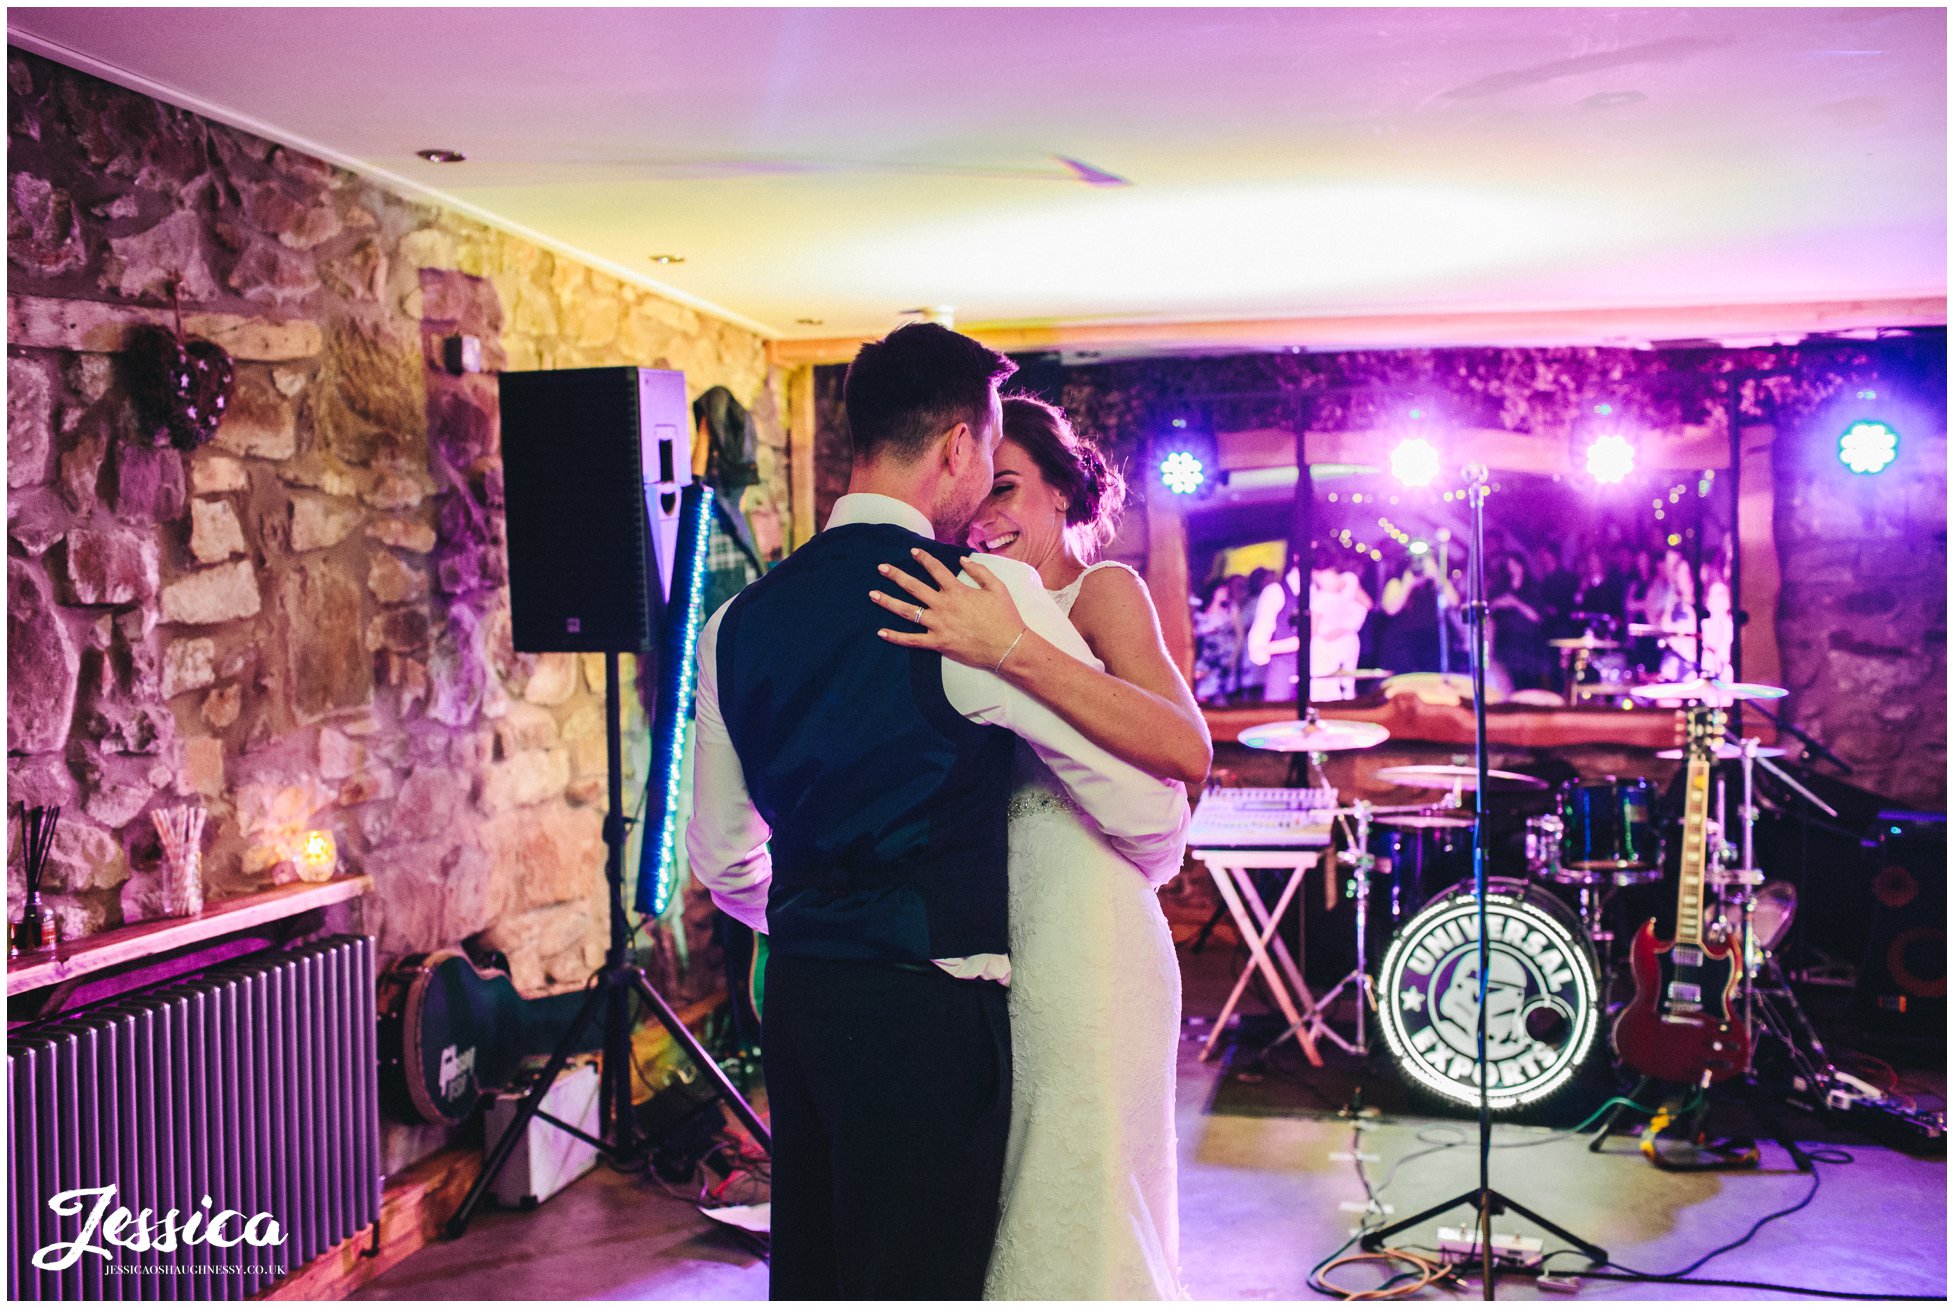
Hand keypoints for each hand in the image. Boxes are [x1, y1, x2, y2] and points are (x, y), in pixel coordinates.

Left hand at [870, 548, 1028, 670]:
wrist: (1008, 647)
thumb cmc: (1005, 617)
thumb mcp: (997, 587)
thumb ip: (979, 571)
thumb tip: (963, 558)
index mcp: (957, 590)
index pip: (936, 569)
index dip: (923, 558)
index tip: (912, 551)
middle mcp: (944, 605)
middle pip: (914, 587)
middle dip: (896, 575)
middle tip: (882, 568)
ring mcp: (939, 625)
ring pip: (907, 611)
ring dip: (888, 602)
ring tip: (873, 594)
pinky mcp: (938, 643)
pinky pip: (912, 640)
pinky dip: (896, 637)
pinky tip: (881, 632)